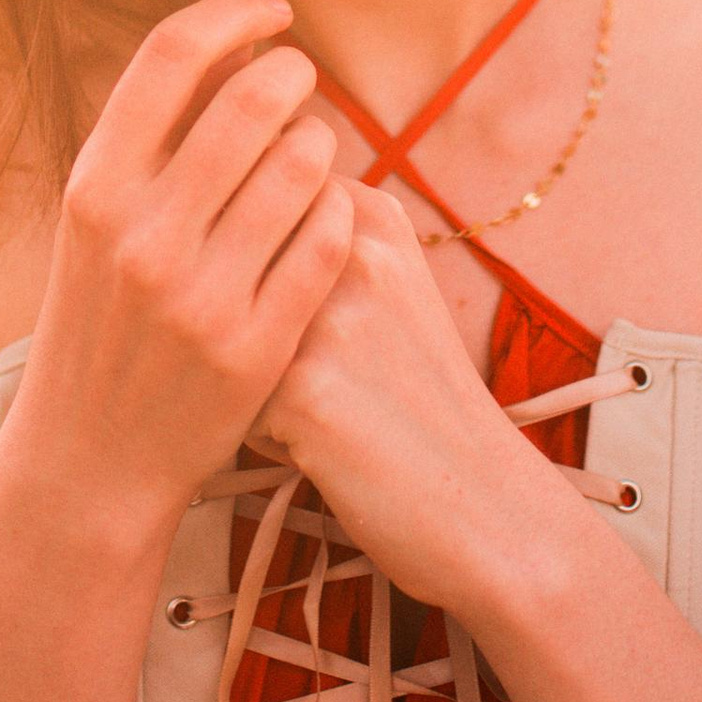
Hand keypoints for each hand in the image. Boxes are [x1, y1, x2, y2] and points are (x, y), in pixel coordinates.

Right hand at [11, 0, 359, 539]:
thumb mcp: (95, 223)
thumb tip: (225, 42)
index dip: (231, 12)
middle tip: (301, 78)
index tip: (269, 10)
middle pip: (251, 98)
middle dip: (292, 72)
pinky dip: (337, 209)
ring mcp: (200, 294)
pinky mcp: (255, 346)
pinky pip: (327, 238)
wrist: (91, 458)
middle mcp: (141, 235)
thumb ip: (149, 140)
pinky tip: (324, 213)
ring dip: (321, 141)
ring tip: (311, 152)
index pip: (168, 55)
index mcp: (93, 188)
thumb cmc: (101, 320)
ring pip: (302, 163)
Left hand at [257, 187, 583, 625]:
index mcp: (376, 216)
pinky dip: (254, 427)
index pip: (257, 198)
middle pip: (229, 262)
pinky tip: (314, 443)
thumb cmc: (420, 399)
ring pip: (218, 327)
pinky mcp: (303, 391)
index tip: (310, 314)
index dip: (257, 260)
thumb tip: (222, 208)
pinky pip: (225, 395)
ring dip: (242, 370)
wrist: (483, 503)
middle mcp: (353, 251)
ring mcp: (329, 318)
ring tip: (311, 405)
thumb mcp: (393, 288)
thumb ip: (322, 239)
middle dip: (238, 310)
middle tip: (314, 367)